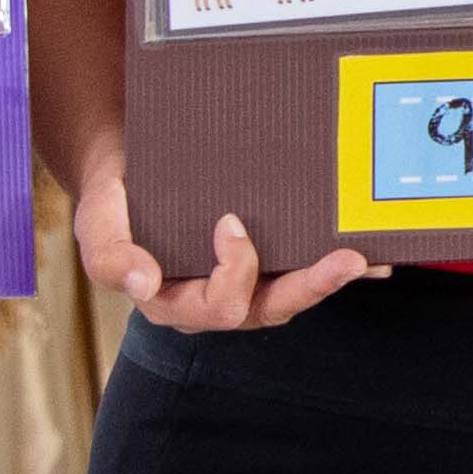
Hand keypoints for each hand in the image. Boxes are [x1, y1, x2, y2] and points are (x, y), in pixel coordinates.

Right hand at [73, 132, 382, 335]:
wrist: (131, 165)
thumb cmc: (116, 198)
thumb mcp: (97, 222)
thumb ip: (109, 256)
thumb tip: (144, 285)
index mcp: (176, 302)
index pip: (218, 307)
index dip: (233, 273)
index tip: (230, 223)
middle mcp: (218, 300)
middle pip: (271, 308)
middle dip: (312, 286)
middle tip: (347, 260)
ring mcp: (247, 282)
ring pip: (295, 293)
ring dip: (333, 279)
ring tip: (368, 258)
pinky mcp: (268, 260)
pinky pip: (305, 270)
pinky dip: (336, 264)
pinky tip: (375, 254)